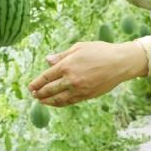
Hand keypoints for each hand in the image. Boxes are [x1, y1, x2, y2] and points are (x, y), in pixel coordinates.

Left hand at [28, 41, 147, 107]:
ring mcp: (79, 89)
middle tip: (33, 95)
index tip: (30, 87)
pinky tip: (55, 103)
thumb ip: (62, 56)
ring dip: (48, 101)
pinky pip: (70, 102)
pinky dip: (60, 103)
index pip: (47, 77)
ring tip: (41, 101)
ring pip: (59, 99)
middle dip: (40, 93)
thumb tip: (47, 60)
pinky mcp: (87, 95)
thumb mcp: (79, 47)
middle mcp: (71, 79)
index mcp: (67, 65)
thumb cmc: (100, 51)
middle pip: (50, 90)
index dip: (37, 83)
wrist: (120, 63)